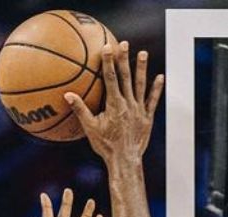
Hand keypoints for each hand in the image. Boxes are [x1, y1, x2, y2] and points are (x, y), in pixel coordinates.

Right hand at [65, 42, 163, 162]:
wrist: (125, 160)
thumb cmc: (106, 146)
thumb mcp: (90, 128)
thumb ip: (80, 110)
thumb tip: (67, 95)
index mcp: (114, 105)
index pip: (111, 78)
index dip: (109, 62)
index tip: (107, 47)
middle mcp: (128, 104)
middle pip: (126, 77)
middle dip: (124, 59)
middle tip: (124, 44)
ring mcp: (139, 110)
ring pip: (141, 85)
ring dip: (142, 69)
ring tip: (143, 54)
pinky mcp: (148, 117)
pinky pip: (153, 101)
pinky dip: (157, 89)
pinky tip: (160, 77)